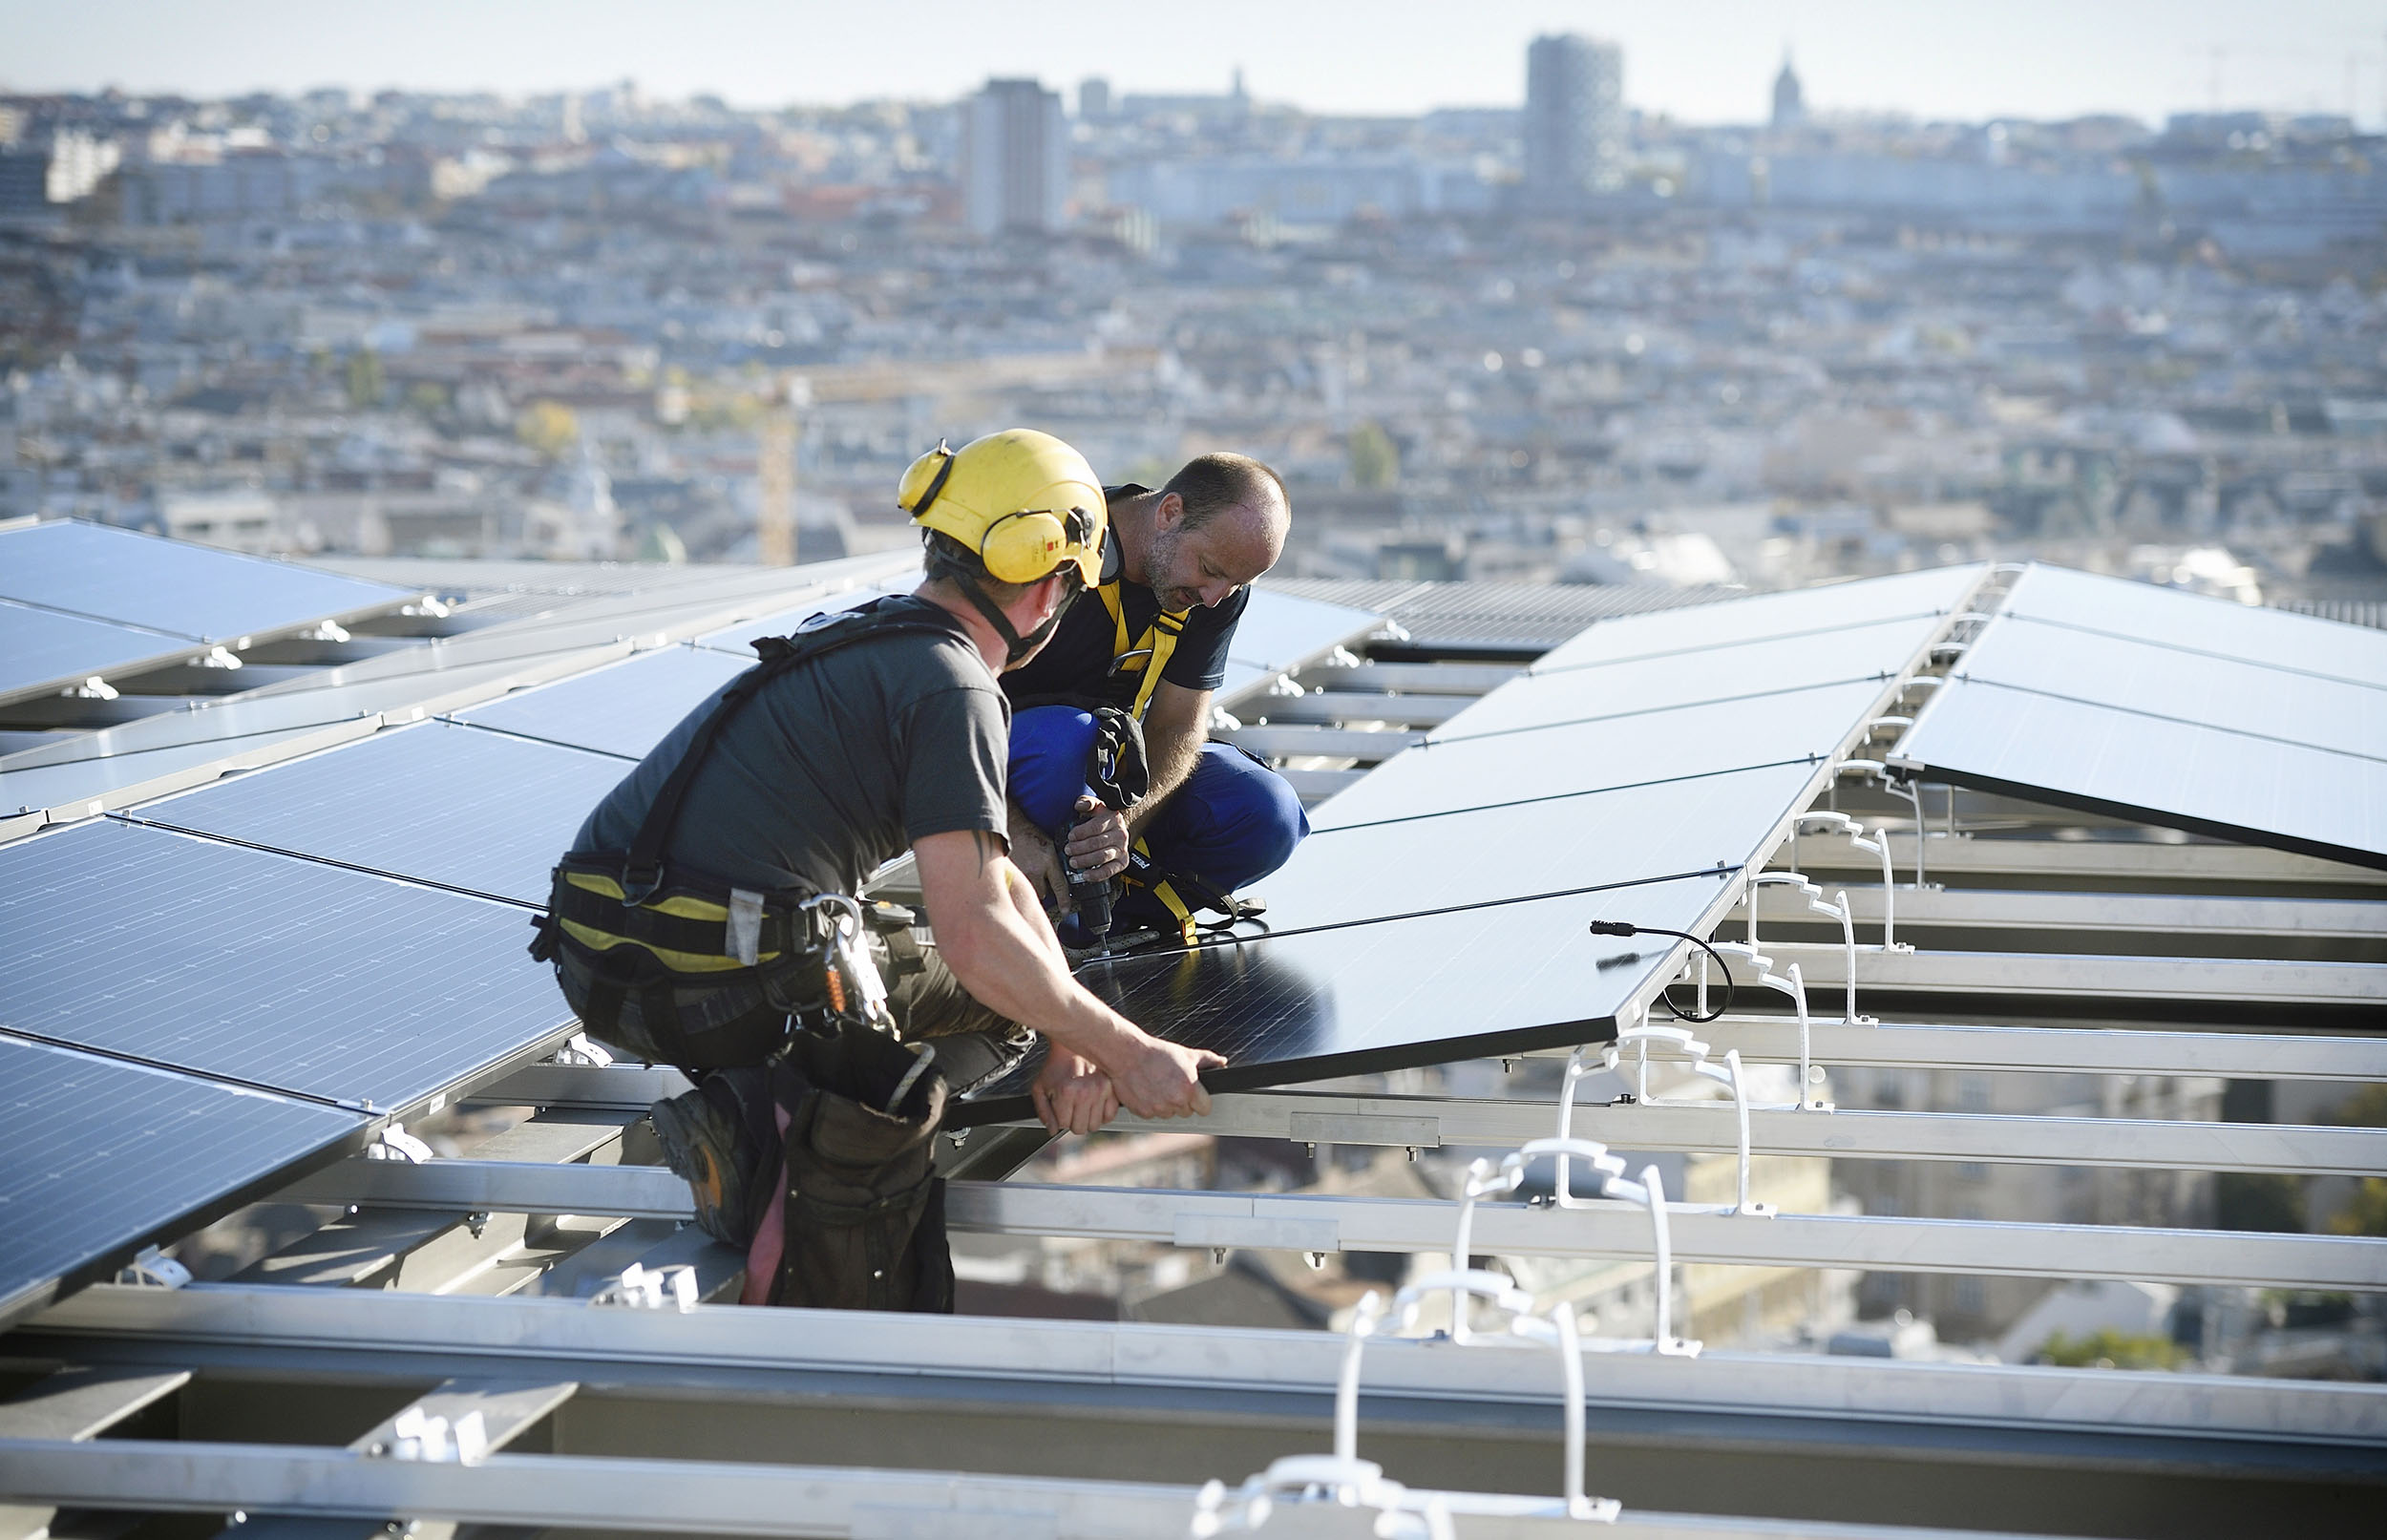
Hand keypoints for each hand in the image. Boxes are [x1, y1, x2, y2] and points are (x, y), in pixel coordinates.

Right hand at [1005, 805, 1068, 910]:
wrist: (1013, 828)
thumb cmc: (1032, 837)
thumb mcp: (1050, 848)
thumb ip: (1056, 865)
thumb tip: (1064, 881)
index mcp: (1048, 861)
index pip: (1059, 886)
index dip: (1064, 901)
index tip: (1066, 911)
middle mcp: (1035, 870)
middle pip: (1044, 893)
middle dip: (1044, 888)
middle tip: (1041, 876)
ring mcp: (1021, 874)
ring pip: (1031, 891)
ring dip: (1033, 887)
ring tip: (1030, 873)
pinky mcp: (1011, 875)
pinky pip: (1019, 887)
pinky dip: (1021, 884)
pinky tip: (1022, 871)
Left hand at [1031, 1046, 1118, 1135]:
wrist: (1073, 1049)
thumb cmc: (1055, 1068)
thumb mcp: (1039, 1088)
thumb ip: (1043, 1112)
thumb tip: (1052, 1130)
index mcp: (1066, 1093)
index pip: (1064, 1125)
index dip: (1060, 1119)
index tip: (1060, 1109)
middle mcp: (1085, 1093)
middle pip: (1080, 1128)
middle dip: (1073, 1122)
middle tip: (1071, 1109)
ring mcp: (1100, 1091)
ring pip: (1095, 1125)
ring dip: (1087, 1120)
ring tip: (1082, 1106)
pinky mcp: (1112, 1089)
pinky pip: (1110, 1116)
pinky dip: (1102, 1115)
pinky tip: (1094, 1105)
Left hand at [1063, 796, 1131, 883]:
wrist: (1116, 830)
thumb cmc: (1102, 819)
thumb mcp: (1095, 807)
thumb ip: (1087, 802)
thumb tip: (1079, 805)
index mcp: (1114, 818)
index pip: (1096, 826)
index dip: (1081, 832)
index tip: (1070, 836)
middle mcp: (1121, 834)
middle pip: (1098, 842)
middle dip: (1080, 847)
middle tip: (1068, 849)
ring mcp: (1122, 849)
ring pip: (1103, 856)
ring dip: (1085, 860)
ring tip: (1073, 861)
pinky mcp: (1122, 862)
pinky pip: (1110, 871)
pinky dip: (1097, 875)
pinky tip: (1086, 875)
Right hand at [1103, 1035, 1223, 1119]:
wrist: (1127, 1054)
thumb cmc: (1156, 1053)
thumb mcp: (1185, 1054)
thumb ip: (1207, 1060)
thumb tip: (1222, 1062)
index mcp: (1189, 1088)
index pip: (1205, 1108)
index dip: (1201, 1101)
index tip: (1195, 1095)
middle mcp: (1176, 1101)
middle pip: (1187, 1112)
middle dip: (1182, 1102)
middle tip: (1172, 1085)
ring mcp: (1159, 1109)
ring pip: (1169, 1114)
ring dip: (1166, 1105)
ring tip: (1158, 1086)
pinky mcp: (1144, 1112)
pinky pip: (1153, 1114)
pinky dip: (1151, 1106)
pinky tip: (1147, 1090)